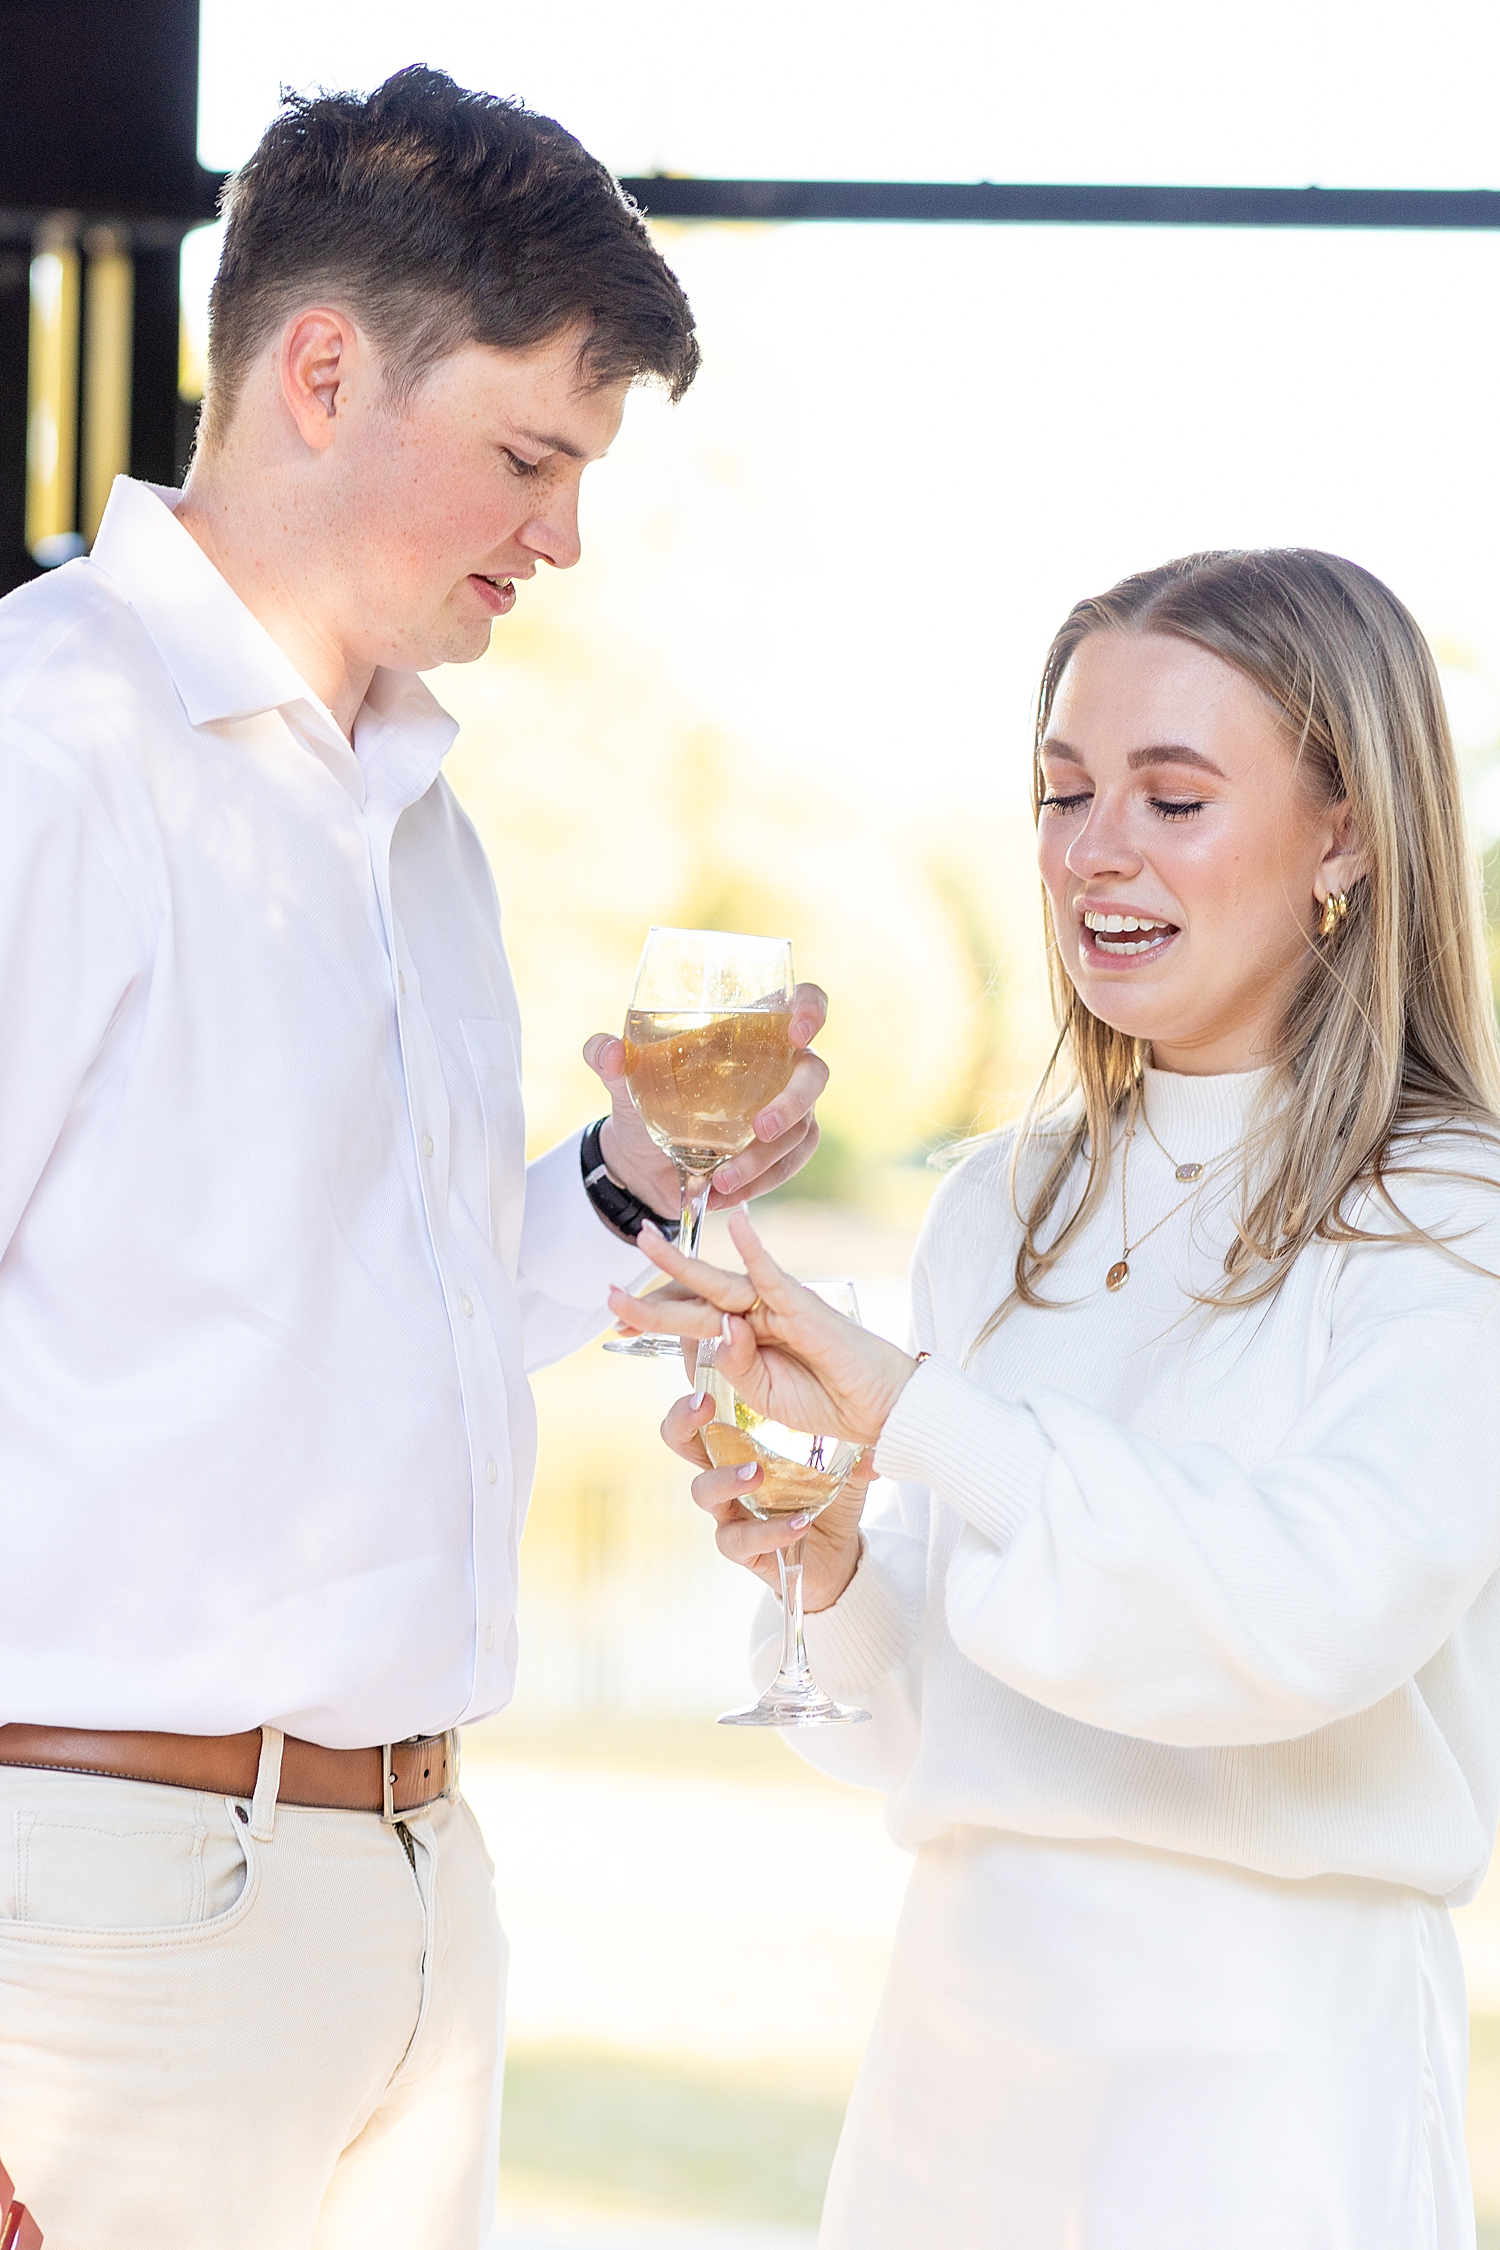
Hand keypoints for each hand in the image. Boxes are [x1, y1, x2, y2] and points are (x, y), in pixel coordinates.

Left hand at [581, 983, 828, 1216]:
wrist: (641, 1162)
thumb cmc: (643, 1102)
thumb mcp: (622, 1082)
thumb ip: (607, 1058)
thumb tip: (607, 1051)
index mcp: (749, 1031)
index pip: (802, 1002)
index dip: (811, 1009)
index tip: (796, 1032)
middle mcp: (779, 1065)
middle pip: (814, 1073)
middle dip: (794, 1102)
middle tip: (761, 1128)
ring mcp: (789, 1108)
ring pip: (802, 1128)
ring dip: (765, 1158)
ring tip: (722, 1180)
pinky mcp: (785, 1149)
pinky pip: (790, 1164)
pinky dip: (760, 1183)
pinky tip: (723, 1194)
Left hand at [608, 1204, 920, 1449]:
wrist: (875, 1409)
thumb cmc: (822, 1400)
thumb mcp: (761, 1393)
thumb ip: (732, 1363)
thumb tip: (719, 1328)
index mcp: (742, 1340)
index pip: (690, 1323)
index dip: (653, 1319)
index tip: (615, 1321)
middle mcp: (753, 1316)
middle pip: (694, 1300)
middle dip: (651, 1296)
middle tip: (609, 1291)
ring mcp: (776, 1306)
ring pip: (720, 1283)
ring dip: (681, 1264)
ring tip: (646, 1241)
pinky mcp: (802, 1304)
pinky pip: (773, 1273)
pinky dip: (756, 1248)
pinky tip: (737, 1223)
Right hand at [660, 1389, 876, 1610]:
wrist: (838, 1553)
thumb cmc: (827, 1492)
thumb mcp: (838, 1451)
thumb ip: (845, 1426)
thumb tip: (876, 1407)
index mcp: (738, 1438)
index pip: (705, 1403)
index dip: (697, 1379)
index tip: (709, 1356)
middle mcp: (722, 1469)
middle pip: (681, 1440)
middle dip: (684, 1420)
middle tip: (703, 1404)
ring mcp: (728, 1509)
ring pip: (702, 1491)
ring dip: (725, 1479)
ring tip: (754, 1472)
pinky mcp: (743, 1547)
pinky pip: (740, 1540)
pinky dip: (769, 1531)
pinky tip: (798, 1522)